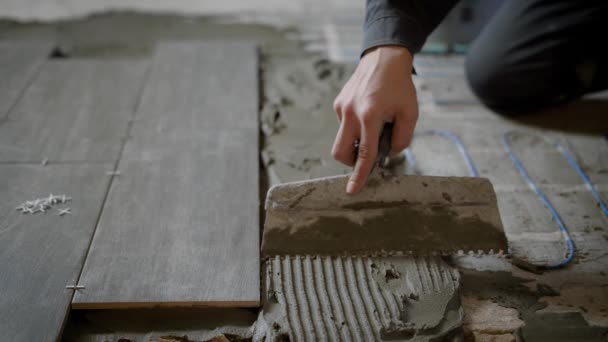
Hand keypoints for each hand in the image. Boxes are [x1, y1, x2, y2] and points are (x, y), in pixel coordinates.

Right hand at [332, 46, 418, 193]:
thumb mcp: (410, 113)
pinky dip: (355, 127)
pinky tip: (369, 112)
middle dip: (350, 162)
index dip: (359, 175)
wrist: (384, 57)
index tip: (352, 190)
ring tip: (374, 126)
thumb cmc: (399, 86)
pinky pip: (344, 125)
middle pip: (340, 152)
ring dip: (356, 142)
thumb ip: (401, 139)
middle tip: (367, 156)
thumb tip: (388, 155)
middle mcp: (351, 113)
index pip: (364, 154)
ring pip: (342, 139)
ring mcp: (342, 108)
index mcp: (370, 116)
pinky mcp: (338, 103)